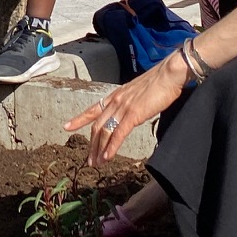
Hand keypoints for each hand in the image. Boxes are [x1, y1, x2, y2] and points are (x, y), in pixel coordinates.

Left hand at [64, 60, 187, 164]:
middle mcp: (115, 101)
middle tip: (89, 160)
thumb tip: (131, 109)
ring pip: (105, 132)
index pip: (93, 109)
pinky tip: (108, 157)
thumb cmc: (159, 82)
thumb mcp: (139, 92)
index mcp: (116, 95)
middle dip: (92, 145)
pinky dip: (112, 147)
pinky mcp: (134, 114)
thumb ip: (131, 101)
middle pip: (97, 126)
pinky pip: (119, 134)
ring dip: (99, 150)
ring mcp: (123, 107)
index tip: (67, 127)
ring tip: (97, 163)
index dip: (79, 119)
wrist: (169, 74)